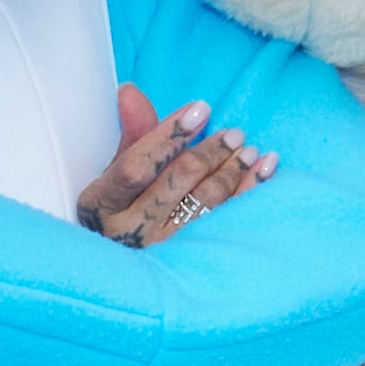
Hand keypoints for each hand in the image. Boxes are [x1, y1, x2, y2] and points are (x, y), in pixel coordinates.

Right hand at [76, 82, 269, 247]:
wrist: (127, 273)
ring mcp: (160, 251)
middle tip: (234, 133)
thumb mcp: (118, 175)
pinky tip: (264, 171)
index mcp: (100, 205)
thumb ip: (131, 135)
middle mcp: (128, 231)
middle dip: (211, 151)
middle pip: (178, 180)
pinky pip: (228, 221)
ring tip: (249, 150)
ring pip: (206, 200)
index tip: (200, 108)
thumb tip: (130, 92)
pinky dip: (248, 191)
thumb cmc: (124, 210)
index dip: (170, 134)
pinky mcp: (190, 262)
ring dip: (232, 170)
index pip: (138, 164)